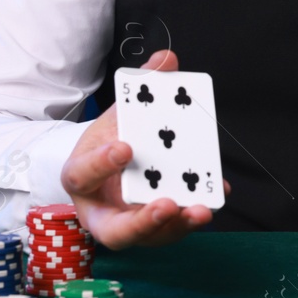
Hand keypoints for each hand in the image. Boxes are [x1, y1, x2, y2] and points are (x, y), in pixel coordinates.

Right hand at [59, 49, 228, 248]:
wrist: (112, 160)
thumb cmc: (114, 135)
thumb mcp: (122, 110)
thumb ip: (142, 86)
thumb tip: (166, 59)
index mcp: (80, 177)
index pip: (81, 174)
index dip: (100, 164)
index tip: (126, 148)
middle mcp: (99, 211)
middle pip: (113, 231)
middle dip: (142, 220)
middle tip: (167, 203)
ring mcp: (126, 225)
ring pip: (148, 239)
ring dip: (176, 226)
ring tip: (201, 208)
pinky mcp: (152, 230)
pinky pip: (172, 230)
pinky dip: (194, 215)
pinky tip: (217, 193)